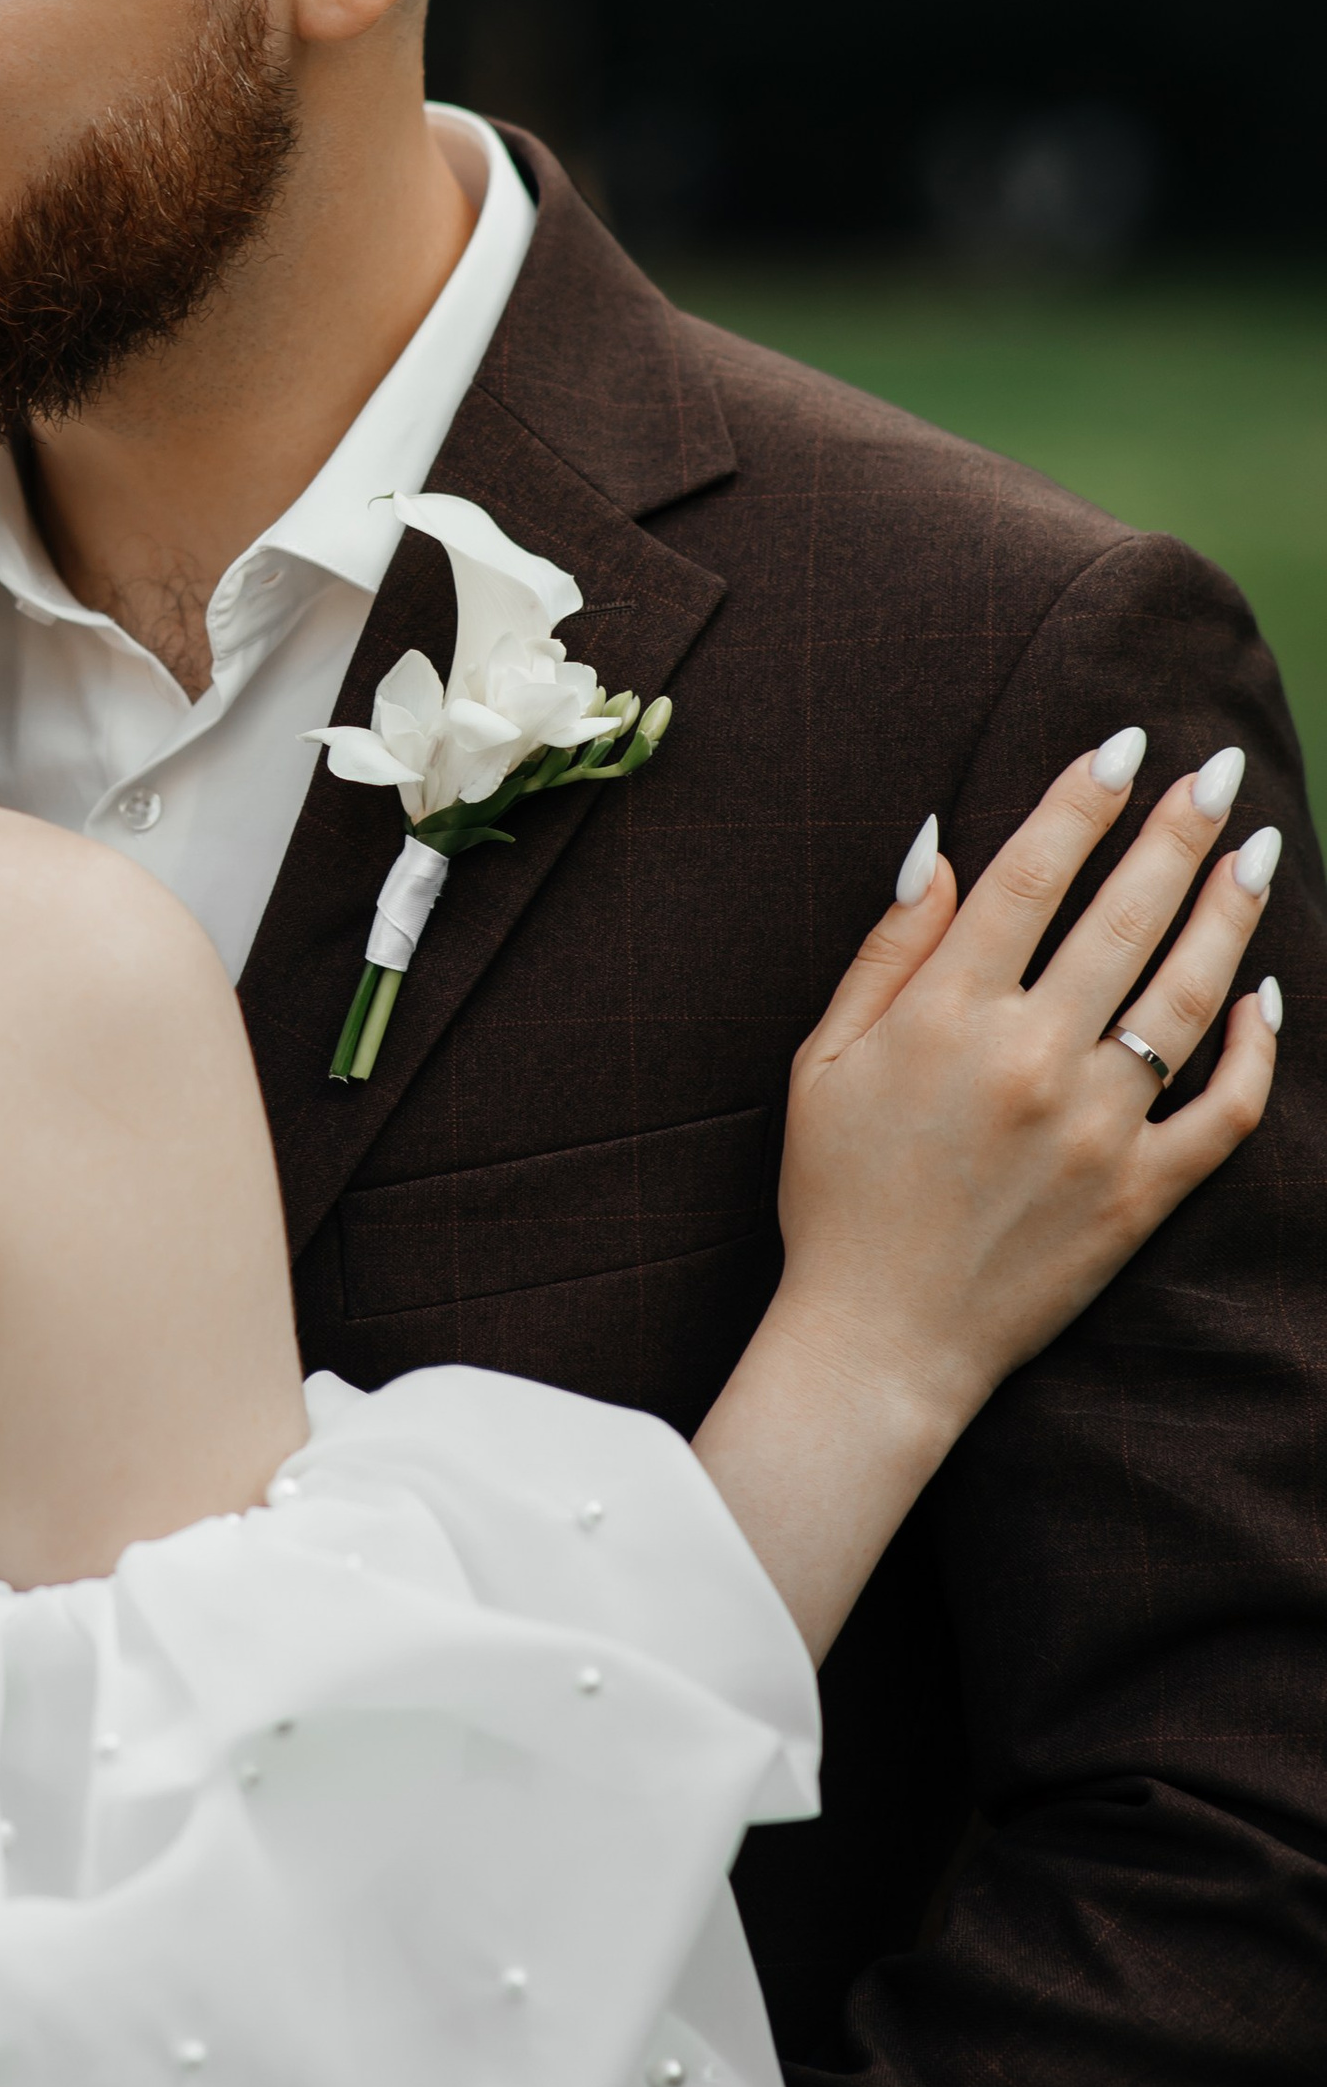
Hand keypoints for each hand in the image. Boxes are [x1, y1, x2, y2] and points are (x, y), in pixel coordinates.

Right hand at [696, 731, 1278, 1661]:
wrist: (879, 1342)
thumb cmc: (835, 1194)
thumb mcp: (821, 1060)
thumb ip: (887, 952)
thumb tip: (940, 846)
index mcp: (947, 1018)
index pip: (1031, 876)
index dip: (1081, 801)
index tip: (1123, 744)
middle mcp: (1032, 1059)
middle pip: (1124, 916)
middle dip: (1177, 830)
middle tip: (1216, 769)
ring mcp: (1097, 1128)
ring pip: (1190, 995)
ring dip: (1228, 911)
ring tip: (1254, 849)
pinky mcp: (1141, 1193)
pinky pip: (1225, 1111)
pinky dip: (1257, 1050)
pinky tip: (1265, 992)